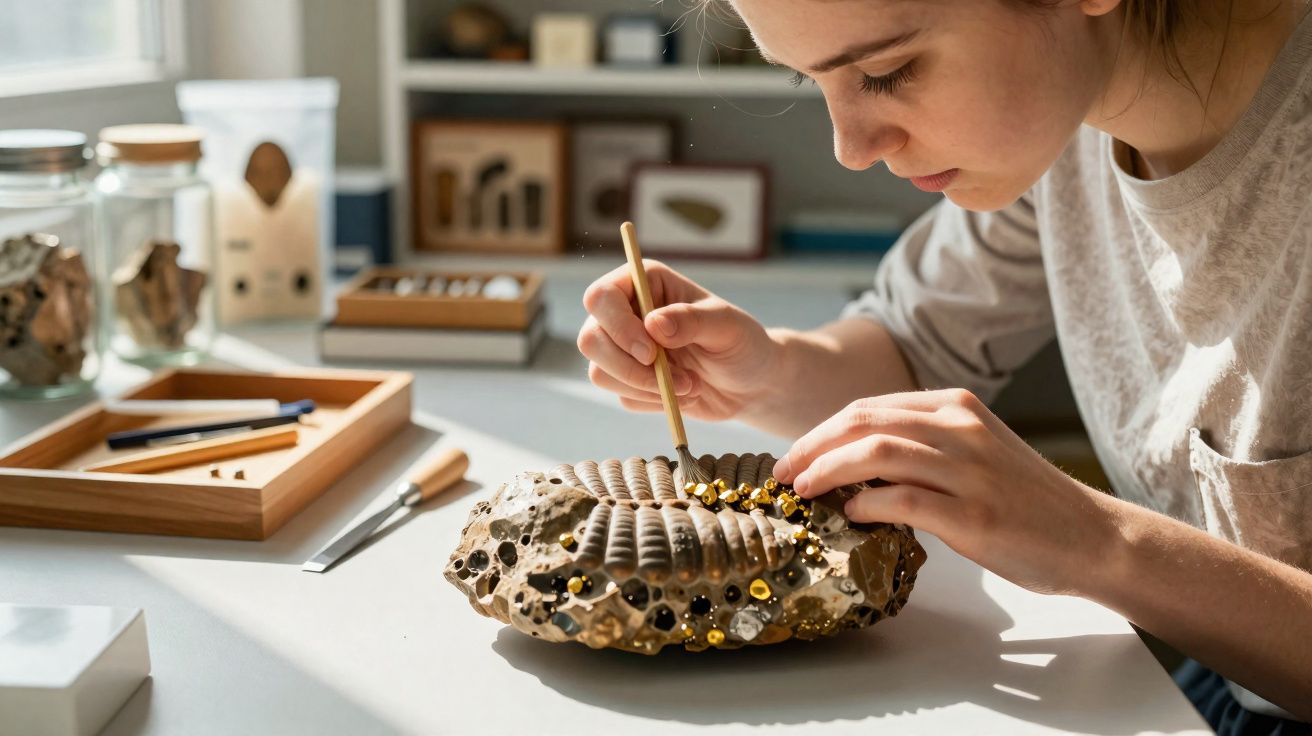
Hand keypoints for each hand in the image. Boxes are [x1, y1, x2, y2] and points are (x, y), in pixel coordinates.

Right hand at [577, 260, 779, 421]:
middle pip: (590, 339)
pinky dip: (654, 403)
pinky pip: (622, 396)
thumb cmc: (742, 343)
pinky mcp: (628, 380)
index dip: (618, 326)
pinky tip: (683, 394)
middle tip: (674, 379)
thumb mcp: (727, 327)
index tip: (651, 352)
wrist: (750, 383)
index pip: (601, 297)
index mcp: (645, 283)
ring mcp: (623, 348)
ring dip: (646, 388)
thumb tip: (653, 323)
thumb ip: (692, 320)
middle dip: (630, 368)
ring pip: (600, 372)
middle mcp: (626, 312)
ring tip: (689, 386)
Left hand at [773, 389, 1115, 595]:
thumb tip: (847, 464)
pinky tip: (851, 516)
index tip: (791, 455)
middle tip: (781, 472)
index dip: (820, 430)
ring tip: (803, 491)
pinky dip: (867, 505)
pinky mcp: (975, 514)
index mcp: (955, 406)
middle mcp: (961, 428)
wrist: (1091, 536)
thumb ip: (918, 446)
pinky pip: (904, 500)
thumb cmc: (1023, 500)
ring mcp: (969, 470)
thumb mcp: (971, 451)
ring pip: (877, 453)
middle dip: (810, 446)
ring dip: (827, 471)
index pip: (869, 407)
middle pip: (863, 422)